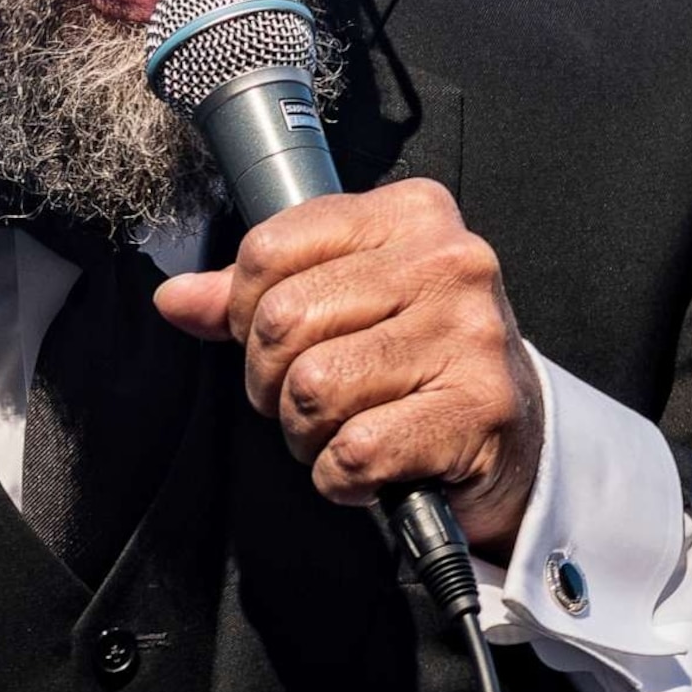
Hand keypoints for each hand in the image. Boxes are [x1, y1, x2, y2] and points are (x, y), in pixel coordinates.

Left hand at [152, 178, 544, 558]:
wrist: (515, 435)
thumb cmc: (420, 360)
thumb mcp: (347, 303)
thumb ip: (257, 297)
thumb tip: (176, 300)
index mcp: (410, 215)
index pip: (270, 248)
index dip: (245, 311)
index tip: (274, 341)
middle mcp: (448, 262)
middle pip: (283, 320)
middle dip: (270, 381)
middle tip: (303, 400)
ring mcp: (470, 335)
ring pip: (313, 387)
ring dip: (306, 433)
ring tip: (340, 431)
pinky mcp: (478, 410)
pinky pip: (355, 450)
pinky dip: (340, 477)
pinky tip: (366, 468)